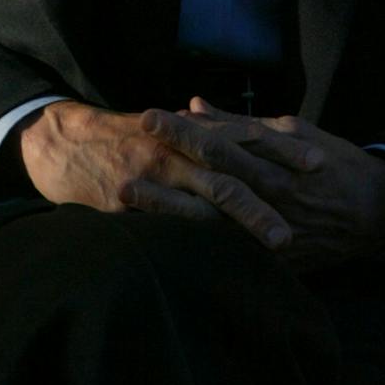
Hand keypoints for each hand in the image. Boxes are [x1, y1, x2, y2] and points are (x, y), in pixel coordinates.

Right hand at [18, 101, 319, 251]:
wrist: (65, 142)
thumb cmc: (123, 137)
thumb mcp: (166, 129)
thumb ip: (205, 131)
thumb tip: (247, 131)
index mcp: (188, 131)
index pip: (245, 135)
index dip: (282, 148)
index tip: (319, 161)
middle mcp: (177, 148)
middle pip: (234, 166)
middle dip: (274, 186)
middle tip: (311, 203)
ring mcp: (154, 174)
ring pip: (209, 197)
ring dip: (248, 218)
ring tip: (281, 242)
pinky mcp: (130, 202)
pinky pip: (170, 220)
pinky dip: (198, 235)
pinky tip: (225, 255)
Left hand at [140, 101, 384, 271]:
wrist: (375, 211)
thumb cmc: (333, 162)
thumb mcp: (294, 130)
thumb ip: (242, 123)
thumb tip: (195, 105)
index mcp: (273, 161)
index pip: (219, 142)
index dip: (182, 130)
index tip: (149, 116)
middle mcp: (267, 197)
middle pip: (208, 180)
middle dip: (166, 166)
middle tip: (126, 154)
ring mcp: (267, 233)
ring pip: (209, 221)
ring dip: (167, 208)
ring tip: (128, 197)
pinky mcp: (271, 263)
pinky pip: (226, 255)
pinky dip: (194, 245)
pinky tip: (161, 241)